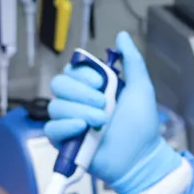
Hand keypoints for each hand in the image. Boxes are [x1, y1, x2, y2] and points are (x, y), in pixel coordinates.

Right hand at [45, 31, 182, 193]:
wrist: (141, 157)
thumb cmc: (142, 125)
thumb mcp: (141, 87)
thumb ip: (132, 61)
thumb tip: (122, 36)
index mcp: (93, 88)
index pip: (72, 70)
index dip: (83, 74)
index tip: (101, 83)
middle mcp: (78, 102)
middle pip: (59, 85)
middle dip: (81, 93)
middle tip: (103, 105)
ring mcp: (70, 122)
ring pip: (56, 106)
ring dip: (79, 111)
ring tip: (101, 122)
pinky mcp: (64, 142)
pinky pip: (51, 128)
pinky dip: (66, 126)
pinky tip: (82, 129)